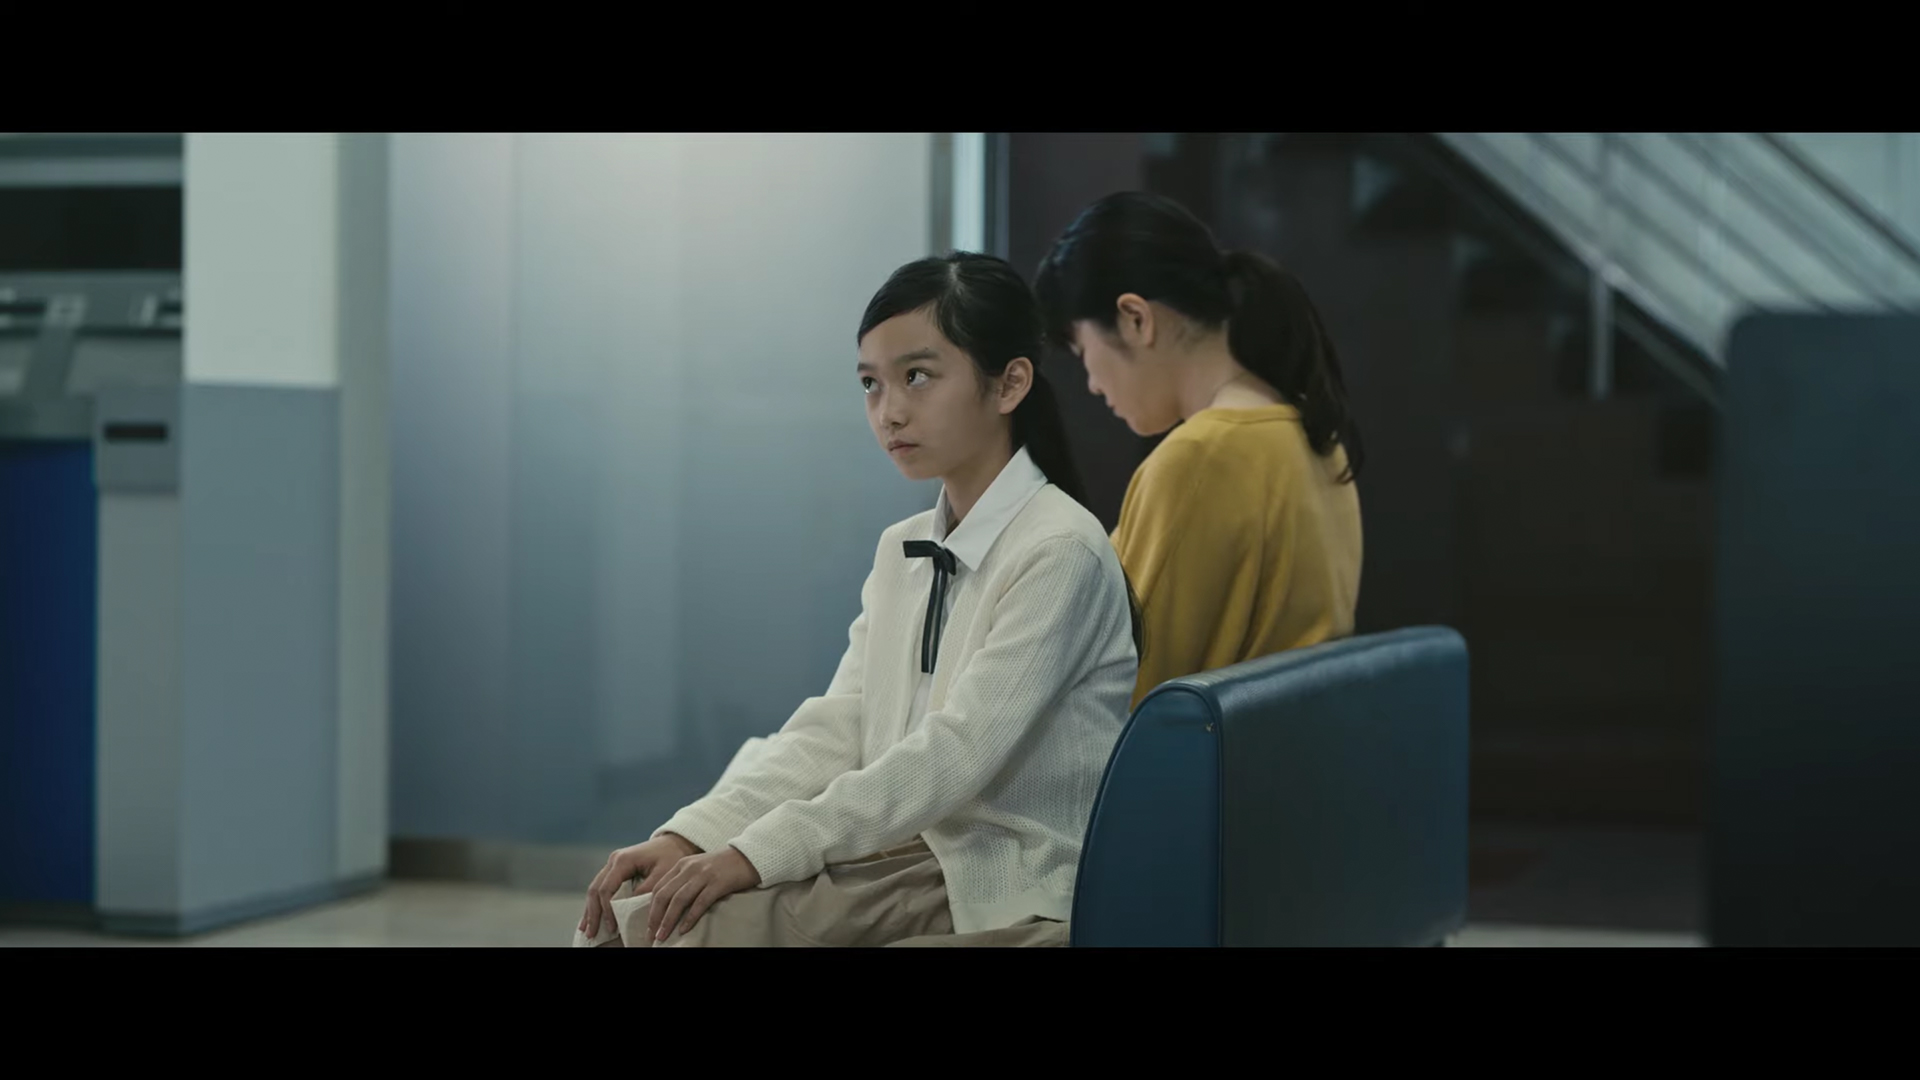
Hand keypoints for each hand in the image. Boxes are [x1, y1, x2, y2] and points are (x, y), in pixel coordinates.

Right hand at [580, 833, 700, 940]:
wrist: (675, 843)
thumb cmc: (672, 857)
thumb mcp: (663, 874)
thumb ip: (646, 891)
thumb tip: (629, 910)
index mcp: (623, 860)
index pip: (607, 889)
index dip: (607, 910)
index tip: (612, 928)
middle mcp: (614, 860)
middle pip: (596, 889)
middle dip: (593, 913)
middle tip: (591, 934)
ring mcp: (612, 864)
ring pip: (595, 889)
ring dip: (591, 910)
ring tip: (587, 930)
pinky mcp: (615, 870)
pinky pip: (602, 887)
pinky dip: (596, 903)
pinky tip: (592, 917)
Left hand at [645, 846, 761, 942]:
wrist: (749, 856)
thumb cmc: (724, 866)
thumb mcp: (699, 869)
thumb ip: (684, 881)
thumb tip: (669, 906)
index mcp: (682, 864)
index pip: (658, 888)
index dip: (650, 909)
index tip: (648, 925)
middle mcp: (689, 868)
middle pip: (664, 895)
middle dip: (655, 917)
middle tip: (650, 935)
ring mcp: (704, 875)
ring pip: (678, 900)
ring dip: (668, 921)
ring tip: (662, 936)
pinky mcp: (718, 883)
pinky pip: (700, 903)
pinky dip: (690, 918)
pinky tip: (684, 929)